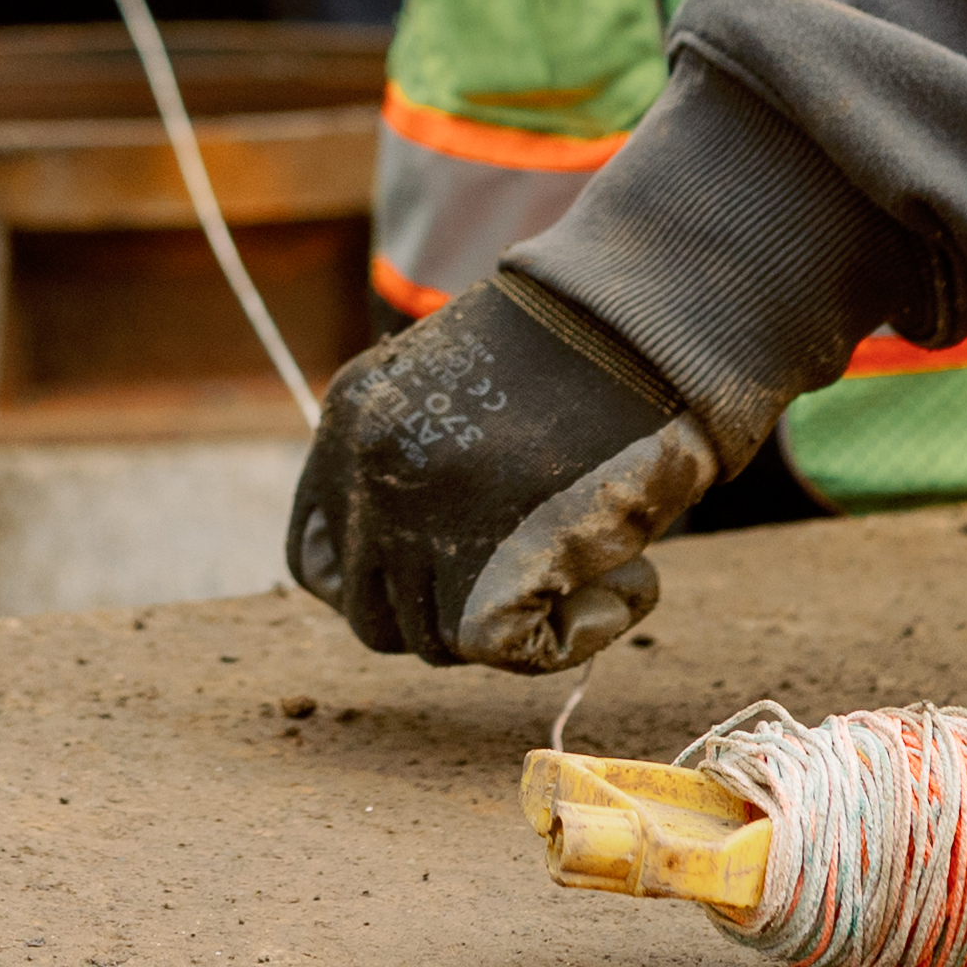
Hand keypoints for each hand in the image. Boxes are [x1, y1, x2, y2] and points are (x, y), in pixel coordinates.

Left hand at [287, 272, 722, 671]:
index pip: (318, 556)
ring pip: (439, 641)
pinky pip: (511, 651)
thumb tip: (422, 571)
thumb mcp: (462, 387)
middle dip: (448, 618)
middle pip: (371, 615)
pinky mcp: (484, 565)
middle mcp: (367, 470)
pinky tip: (634, 581)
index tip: (447, 580)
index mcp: (353, 420)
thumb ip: (422, 466)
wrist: (648, 315)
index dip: (380, 587)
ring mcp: (418, 519)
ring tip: (598, 563)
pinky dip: (579, 635)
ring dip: (516, 624)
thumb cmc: (588, 348)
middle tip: (534, 580)